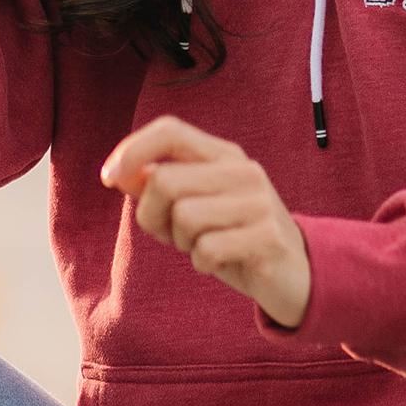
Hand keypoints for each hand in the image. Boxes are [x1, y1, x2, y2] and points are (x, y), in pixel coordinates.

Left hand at [99, 116, 310, 328]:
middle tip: (172, 234)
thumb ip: (158, 188)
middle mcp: (243, 170)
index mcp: (223, 155)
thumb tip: (119, 174)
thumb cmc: (232, 238)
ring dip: (182, 243)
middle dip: (152, 216)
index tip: (110, 177)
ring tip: (204, 247)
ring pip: (183, 217)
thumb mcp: (193, 207)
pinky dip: (203, 264)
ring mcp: (258, 202)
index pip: (170, 130)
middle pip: (164, 181)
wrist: (295, 275)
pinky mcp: (268, 236)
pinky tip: (220, 263)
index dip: (132, 149)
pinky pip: (206, 250)